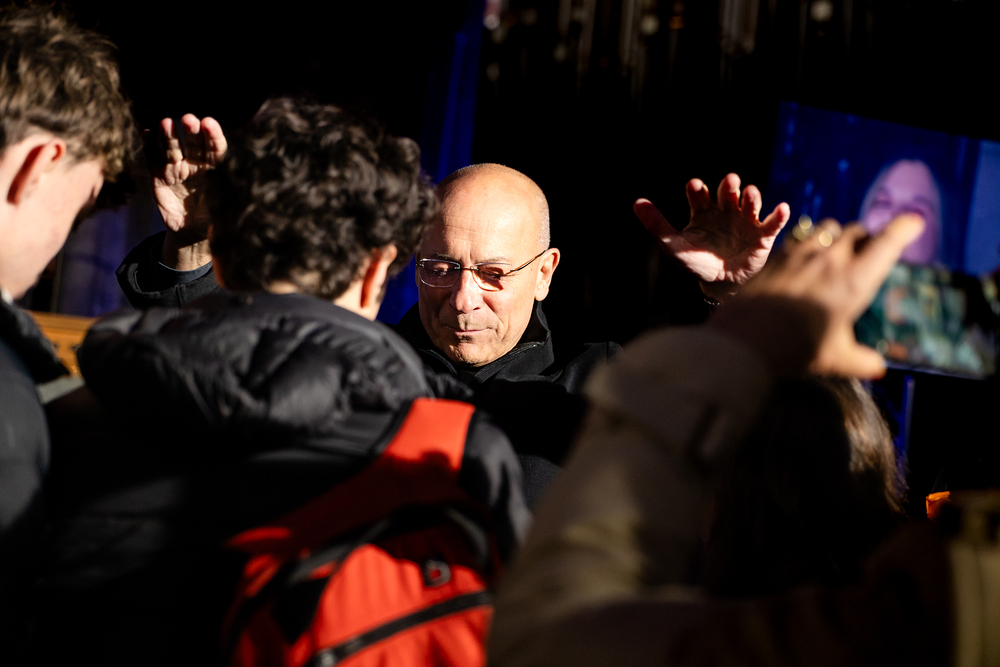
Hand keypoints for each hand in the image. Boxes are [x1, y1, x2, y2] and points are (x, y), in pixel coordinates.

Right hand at [148, 114, 225, 269]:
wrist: (191, 232)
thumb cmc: (213, 219)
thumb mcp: (225, 212)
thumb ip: (230, 202)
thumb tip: (244, 194)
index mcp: (215, 169)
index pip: (216, 149)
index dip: (213, 135)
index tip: (209, 123)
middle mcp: (196, 164)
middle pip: (194, 144)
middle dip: (192, 131)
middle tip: (189, 119)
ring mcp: (176, 169)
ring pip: (173, 148)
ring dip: (170, 136)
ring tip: (167, 124)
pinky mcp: (158, 176)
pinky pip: (152, 158)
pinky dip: (149, 146)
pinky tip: (147, 133)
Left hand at [634, 174, 789, 299]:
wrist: (719, 284)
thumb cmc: (696, 262)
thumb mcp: (673, 244)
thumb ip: (657, 224)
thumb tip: (636, 202)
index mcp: (704, 211)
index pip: (700, 194)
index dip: (697, 189)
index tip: (693, 186)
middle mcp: (726, 211)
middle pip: (728, 192)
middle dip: (729, 185)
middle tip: (729, 181)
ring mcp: (745, 222)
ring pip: (750, 203)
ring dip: (752, 196)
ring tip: (749, 192)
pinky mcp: (762, 236)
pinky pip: (772, 224)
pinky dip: (778, 215)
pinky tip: (781, 208)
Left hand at [709, 214, 925, 378]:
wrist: (745, 336)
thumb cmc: (796, 348)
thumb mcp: (835, 359)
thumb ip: (861, 361)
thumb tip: (877, 367)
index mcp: (855, 280)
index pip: (887, 243)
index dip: (904, 229)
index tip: (914, 223)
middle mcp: (830, 259)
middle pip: (857, 231)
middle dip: (867, 237)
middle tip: (867, 251)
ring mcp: (800, 253)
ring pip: (827, 228)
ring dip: (836, 235)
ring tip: (835, 251)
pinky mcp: (775, 256)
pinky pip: (798, 238)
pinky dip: (807, 244)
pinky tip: (803, 260)